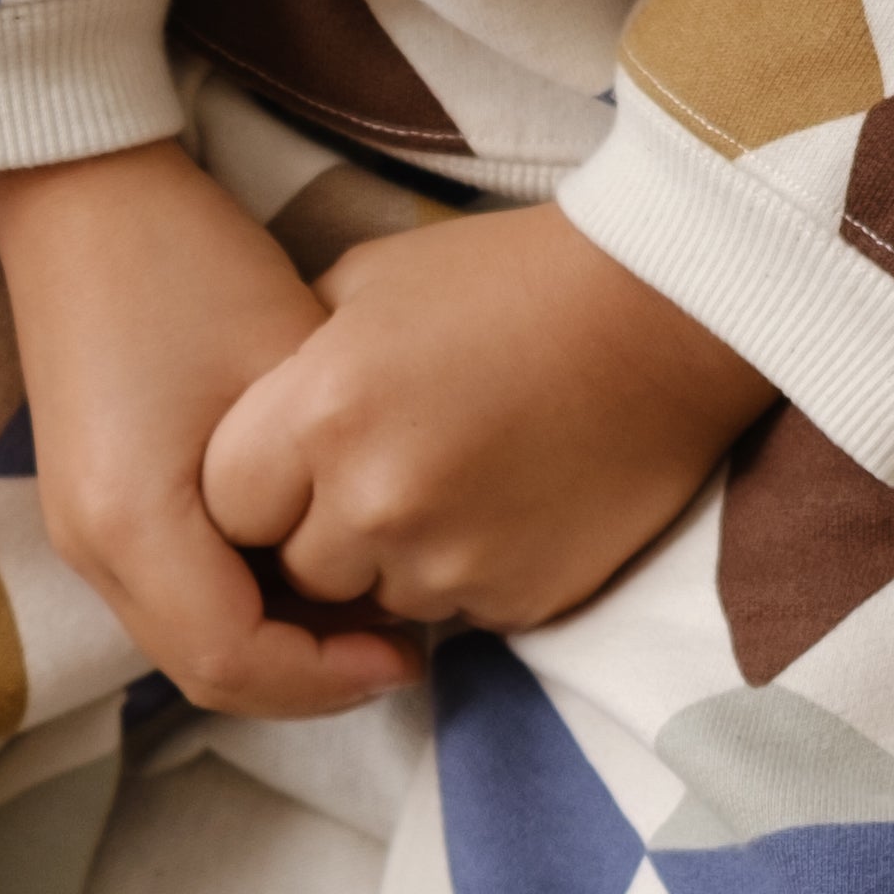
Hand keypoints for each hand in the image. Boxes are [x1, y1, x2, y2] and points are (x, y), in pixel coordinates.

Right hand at [0, 139, 425, 723]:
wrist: (82, 197)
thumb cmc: (189, 265)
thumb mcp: (286, 375)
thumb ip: (331, 487)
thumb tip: (390, 568)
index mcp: (132, 521)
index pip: (232, 660)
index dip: (327, 678)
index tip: (407, 652)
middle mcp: (90, 546)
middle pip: (203, 671)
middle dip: (306, 677)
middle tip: (399, 645)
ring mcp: (79, 531)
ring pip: (184, 643)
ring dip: (275, 645)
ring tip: (363, 609)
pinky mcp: (91, 508)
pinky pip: (170, 597)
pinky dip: (240, 605)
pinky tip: (307, 564)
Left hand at [199, 205, 764, 631]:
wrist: (664, 313)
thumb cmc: (508, 280)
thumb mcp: (369, 284)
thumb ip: (291, 362)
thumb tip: (247, 422)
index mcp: (320, 412)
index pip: (229, 507)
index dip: (257, 490)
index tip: (292, 466)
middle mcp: (375, 501)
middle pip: (298, 572)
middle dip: (322, 535)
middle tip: (378, 474)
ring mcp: (452, 561)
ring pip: (377, 603)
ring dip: (396, 564)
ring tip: (451, 481)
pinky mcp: (522, 599)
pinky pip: (460, 614)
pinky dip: (471, 573)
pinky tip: (507, 503)